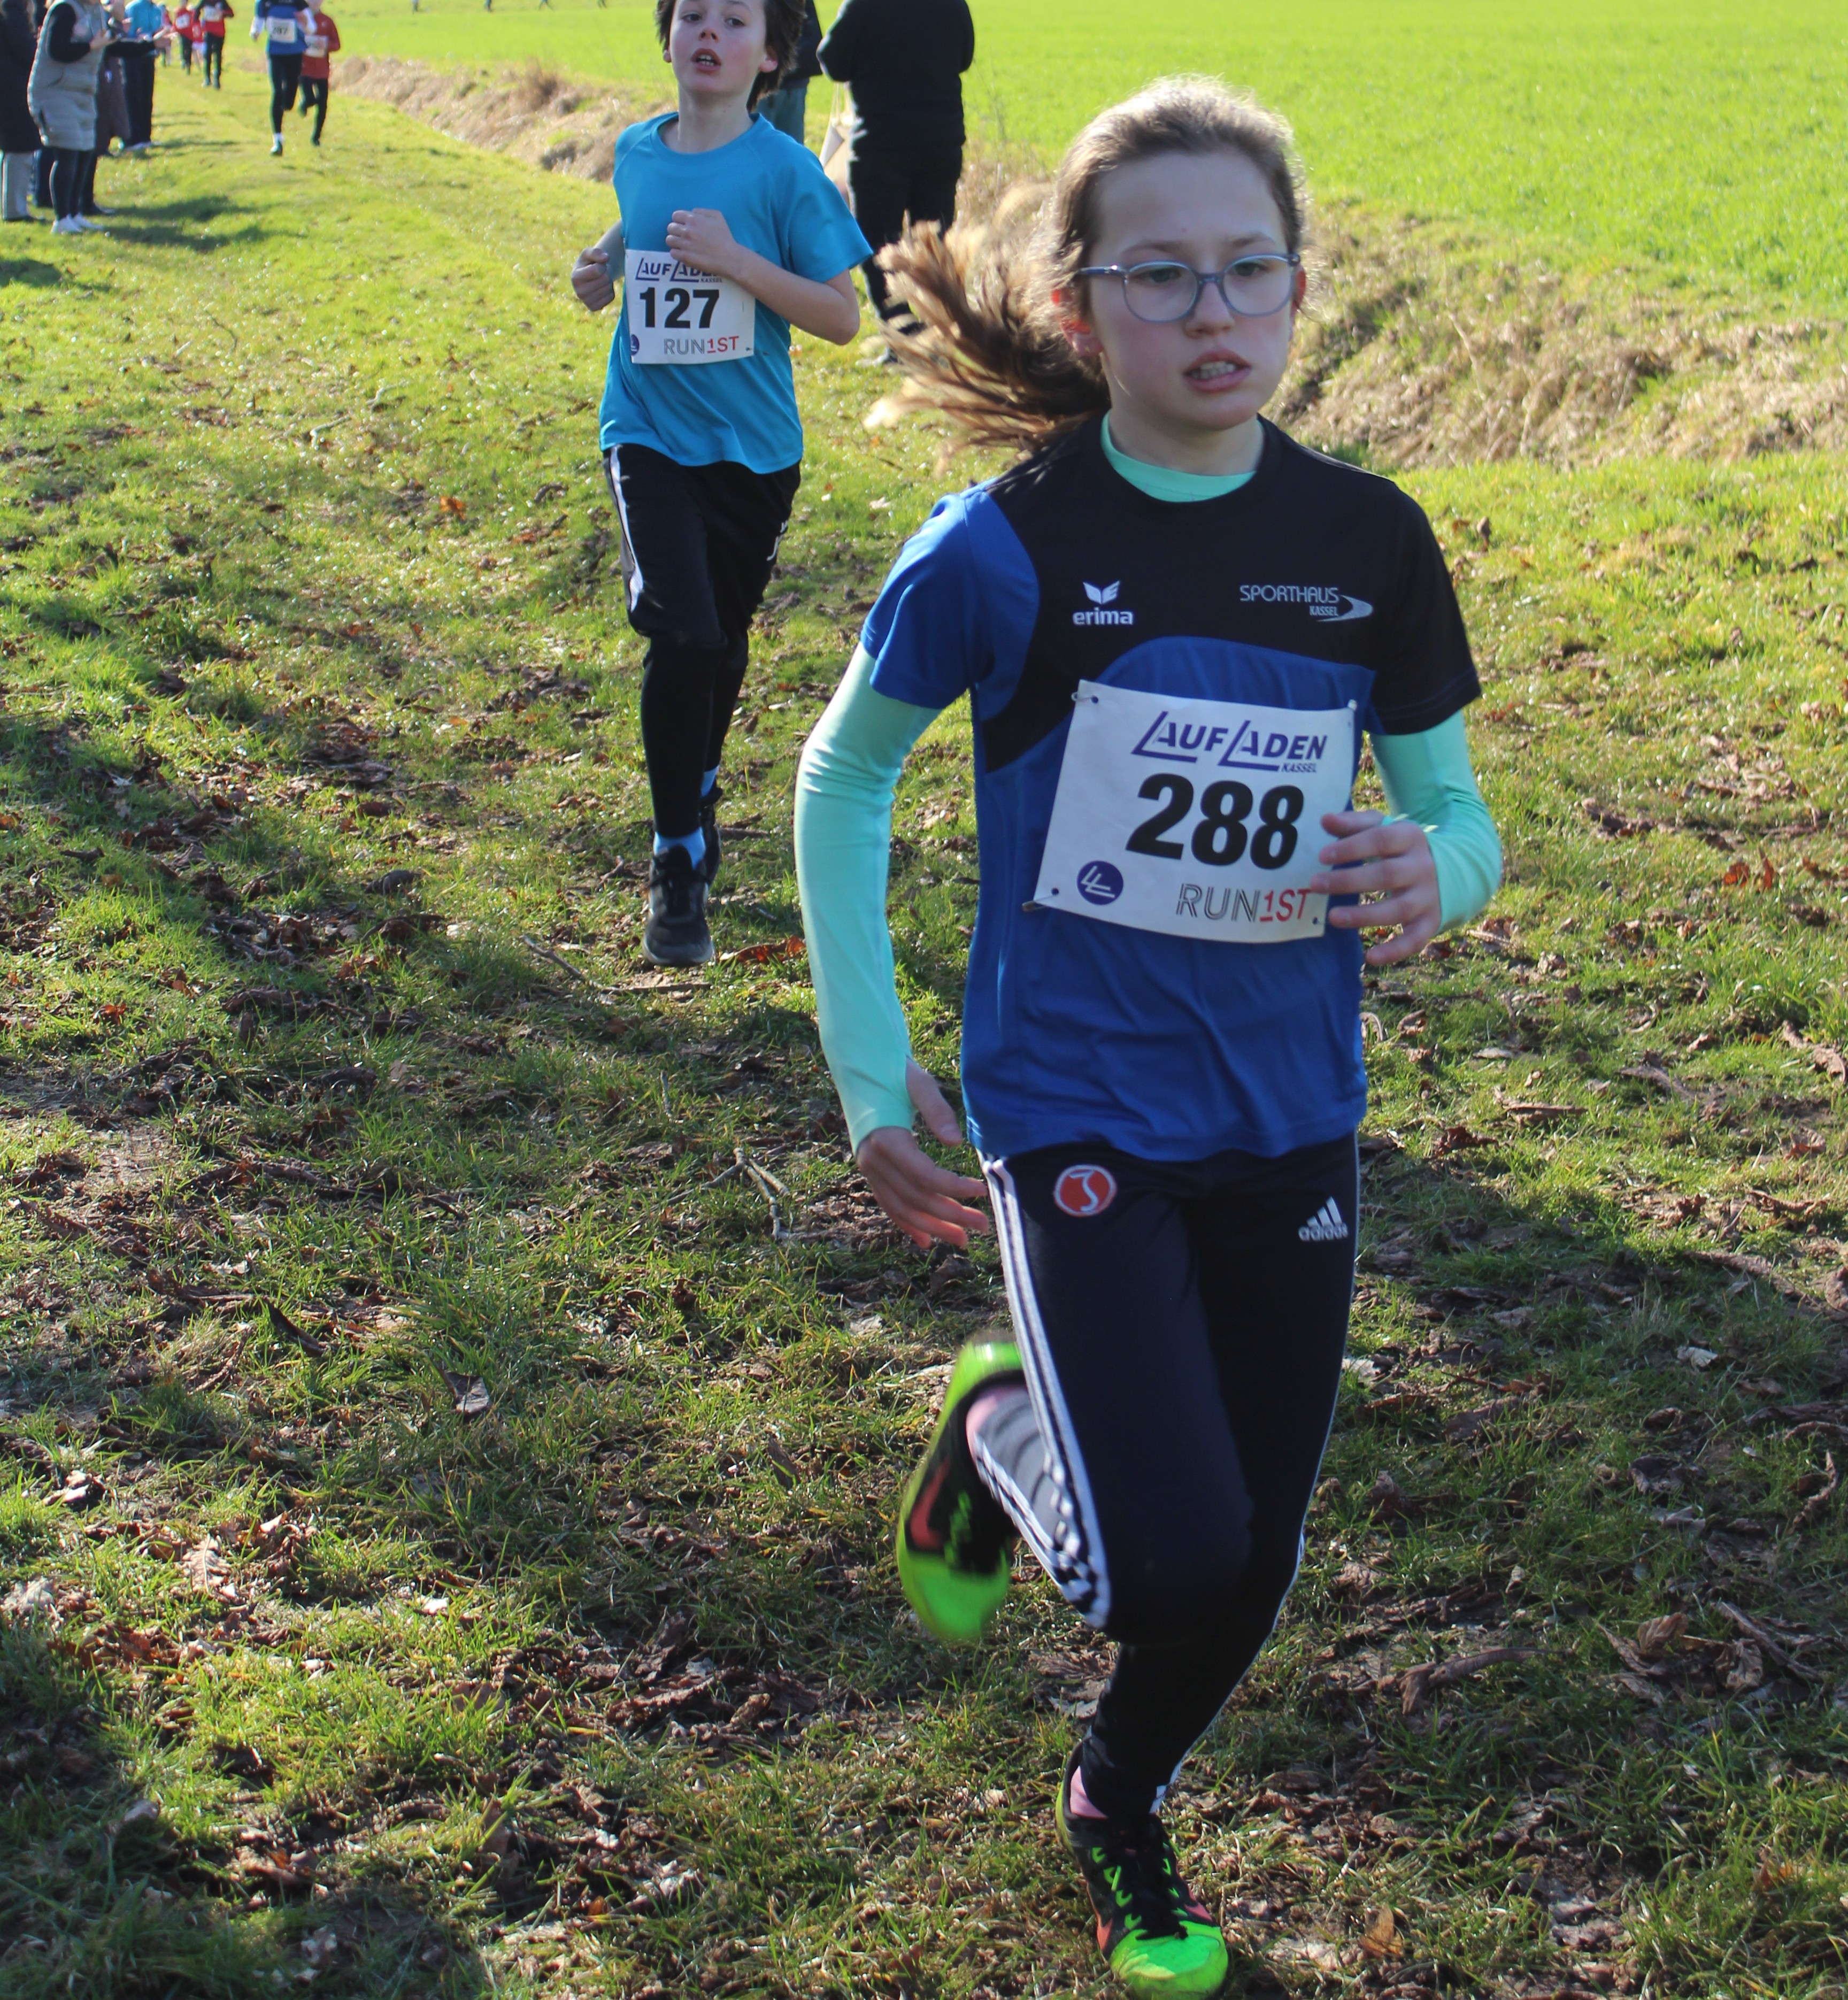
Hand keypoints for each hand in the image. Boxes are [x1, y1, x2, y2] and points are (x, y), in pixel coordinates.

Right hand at [571, 246, 614, 311]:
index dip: (602, 265)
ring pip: (608, 288)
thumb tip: (606, 258)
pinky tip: (601, 288)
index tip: (598, 264)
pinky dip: (609, 291)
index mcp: (575, 278)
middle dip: (606, 273)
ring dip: (608, 282)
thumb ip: (596, 252)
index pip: (597, 270)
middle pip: (605, 279)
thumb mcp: (589, 253)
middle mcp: (579, 292)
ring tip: (600, 280)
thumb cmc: (588, 263)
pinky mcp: (595, 308)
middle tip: (600, 273)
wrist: (588, 278)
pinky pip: (610, 297)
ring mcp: (587, 302)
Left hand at [664, 207, 741, 280]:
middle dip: (676, 231)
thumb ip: (702, 211)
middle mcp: (687, 230)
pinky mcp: (685, 257)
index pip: (675, 216)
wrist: (729, 258)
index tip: (684, 226)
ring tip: (682, 246)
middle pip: (670, 228)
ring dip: (675, 242)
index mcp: (694, 219)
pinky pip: (673, 253)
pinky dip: (677, 253)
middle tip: (683, 237)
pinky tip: (684, 254)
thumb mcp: (718, 216)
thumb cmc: (725, 237)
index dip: (679, 221)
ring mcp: (685, 244)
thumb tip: (692, 213)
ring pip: (669, 240)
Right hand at [855, 1060, 990, 1250]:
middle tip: (982, 1226)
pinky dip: (908, 1224)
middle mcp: (873, 1160)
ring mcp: (869, 1169)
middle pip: (915, 1199)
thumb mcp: (918, 1083)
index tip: (981, 1191)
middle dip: (950, 1215)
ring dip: (934, 1227)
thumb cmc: (894, 1073)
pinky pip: (889, 1205)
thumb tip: (955, 1142)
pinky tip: (928, 1239)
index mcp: (886, 1139)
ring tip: (963, 1239)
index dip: (953, 1188)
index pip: (923, 1176)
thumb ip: (937, 1111)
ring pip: (902, 1209)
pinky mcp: (871, 1172)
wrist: (861, 1071)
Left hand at [1307, 809, 1441, 966]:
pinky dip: (1395, 951)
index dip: (1351, 847)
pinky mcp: (1431, 921)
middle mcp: (1423, 867)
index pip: (1380, 840)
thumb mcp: (1383, 828)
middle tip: (1315, 884)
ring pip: (1398, 909)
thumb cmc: (1401, 847)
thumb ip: (1353, 824)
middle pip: (1385, 875)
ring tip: (1333, 917)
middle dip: (1348, 881)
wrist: (1451, 869)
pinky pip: (1415, 940)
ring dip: (1364, 915)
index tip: (1322, 856)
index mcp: (1410, 838)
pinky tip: (1370, 958)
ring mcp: (1428, 896)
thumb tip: (1324, 820)